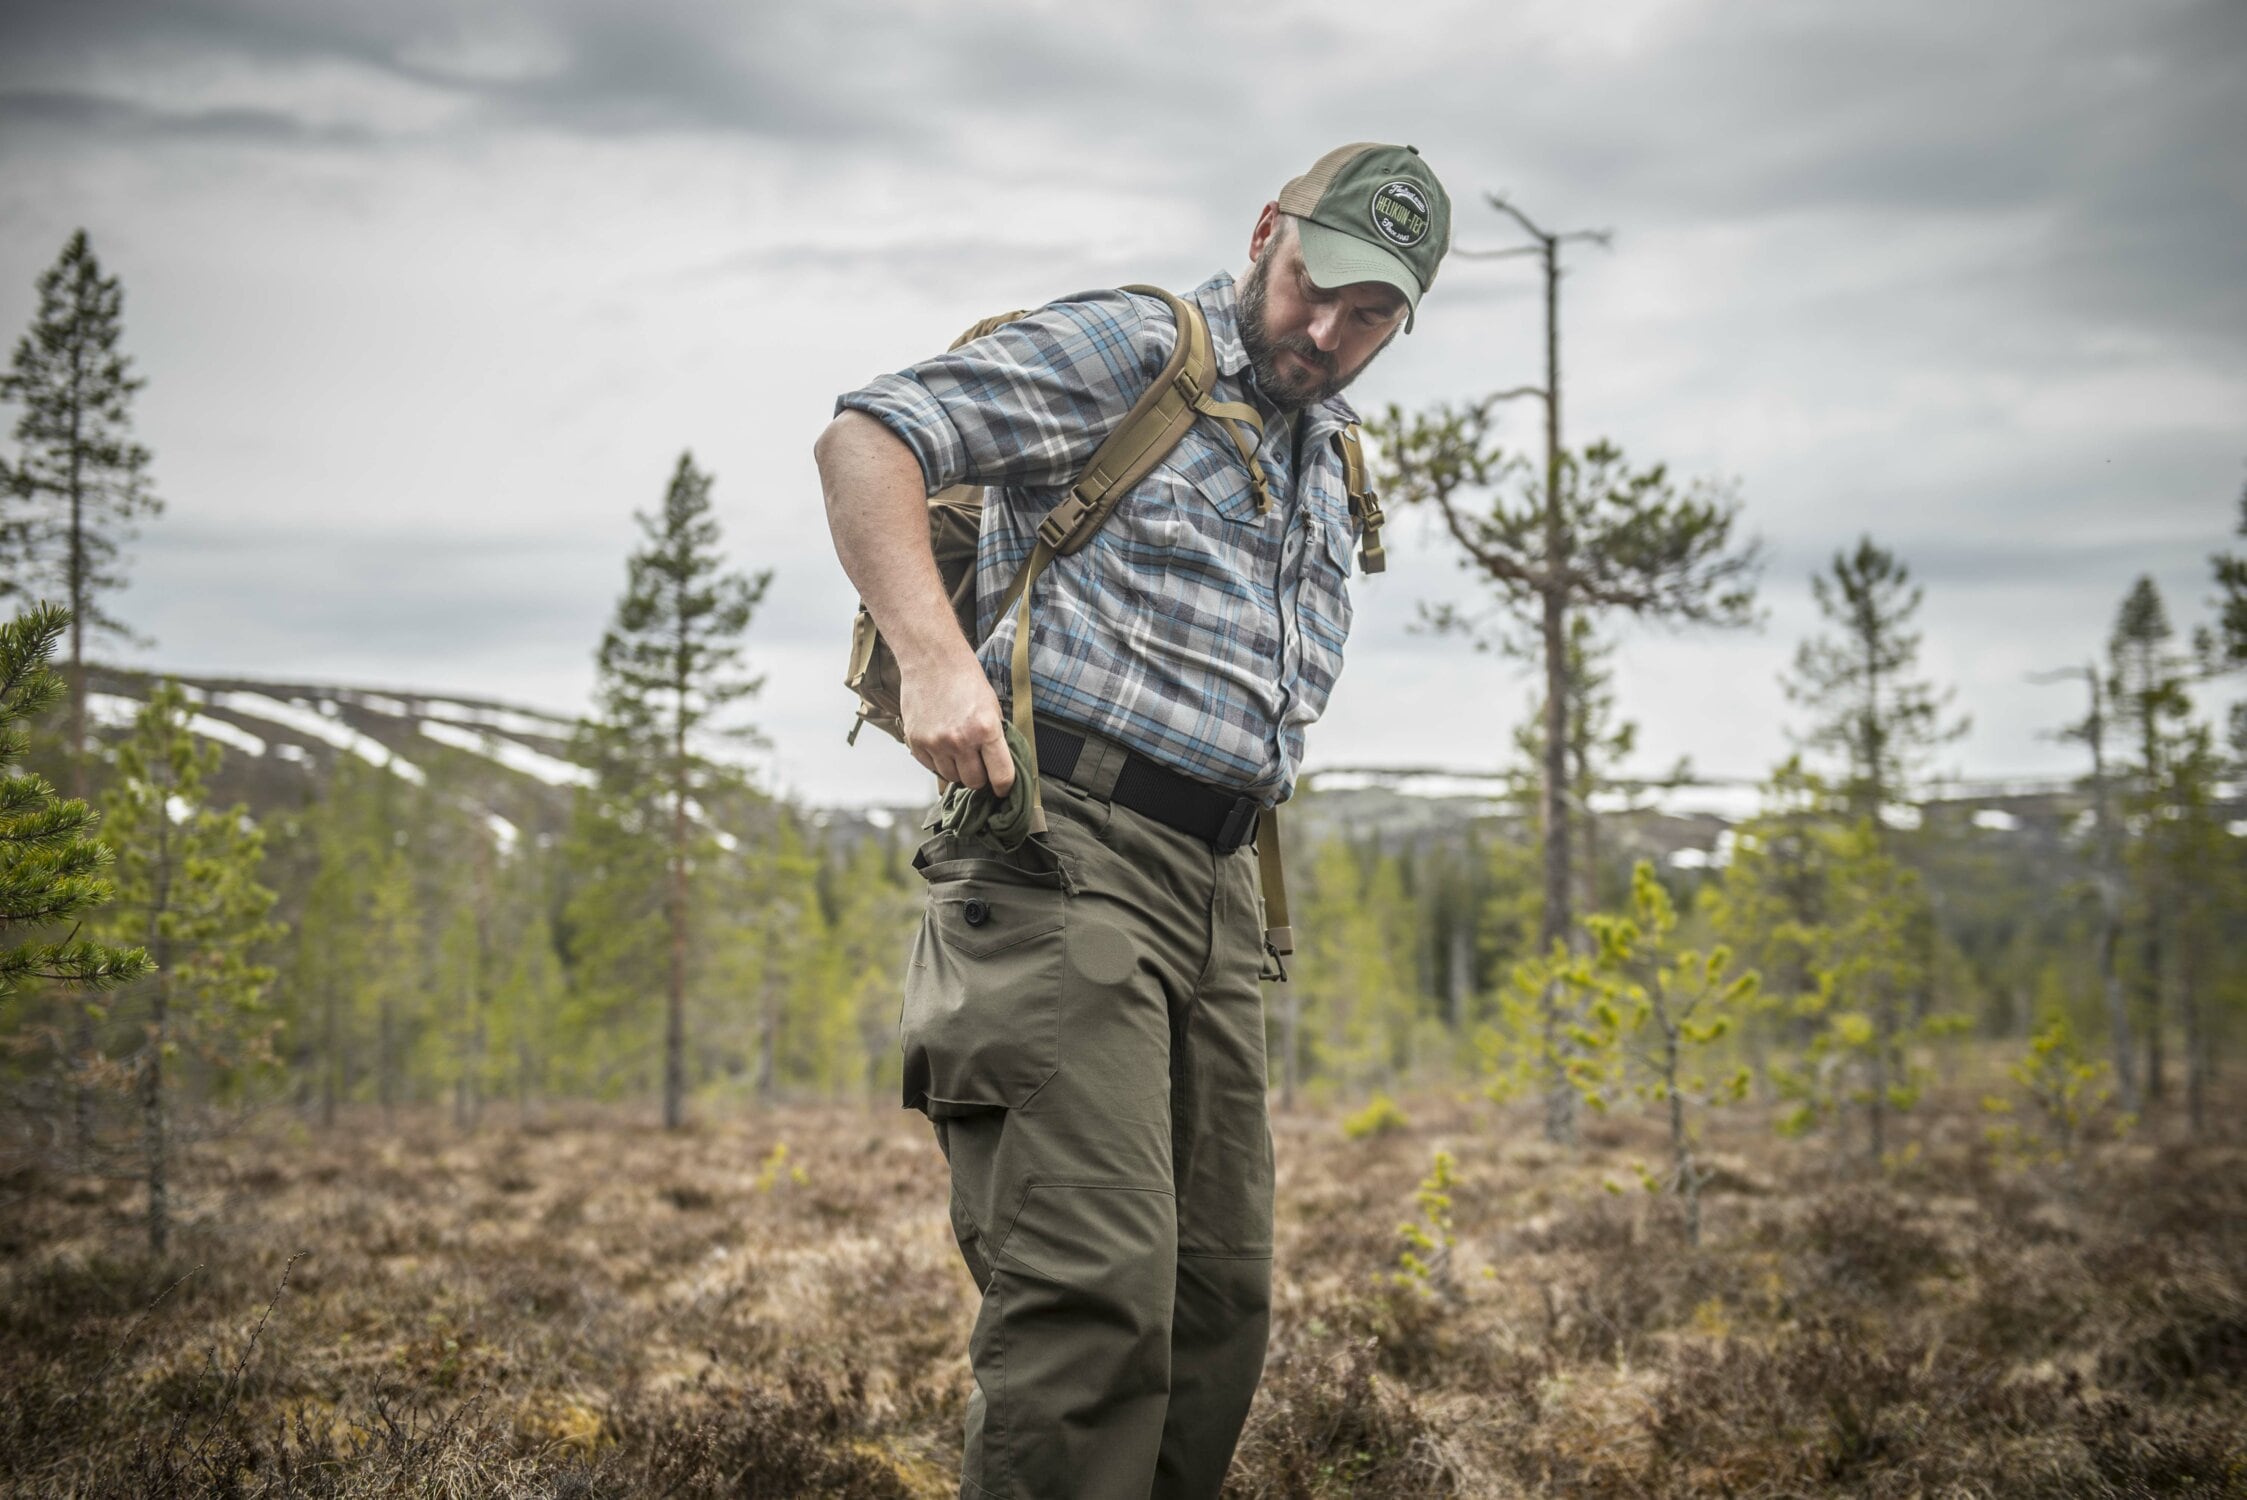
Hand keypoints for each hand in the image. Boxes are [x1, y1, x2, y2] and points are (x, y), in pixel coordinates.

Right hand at [901, 651, 1015, 795]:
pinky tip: (942, 742)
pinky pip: (931, 768)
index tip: (1002, 789)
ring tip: (959, 748)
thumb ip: (996, 739)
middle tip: (979, 763)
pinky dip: (939, 761)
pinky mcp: (916, 742)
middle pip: (974, 782)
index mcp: (986, 729)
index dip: (1004, 787)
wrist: (932, 660)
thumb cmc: (966, 680)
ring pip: (952, 778)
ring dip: (958, 769)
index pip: (1001, 776)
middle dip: (980, 777)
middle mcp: (960, 740)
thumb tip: (999, 769)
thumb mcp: (993, 708)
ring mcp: (935, 743)